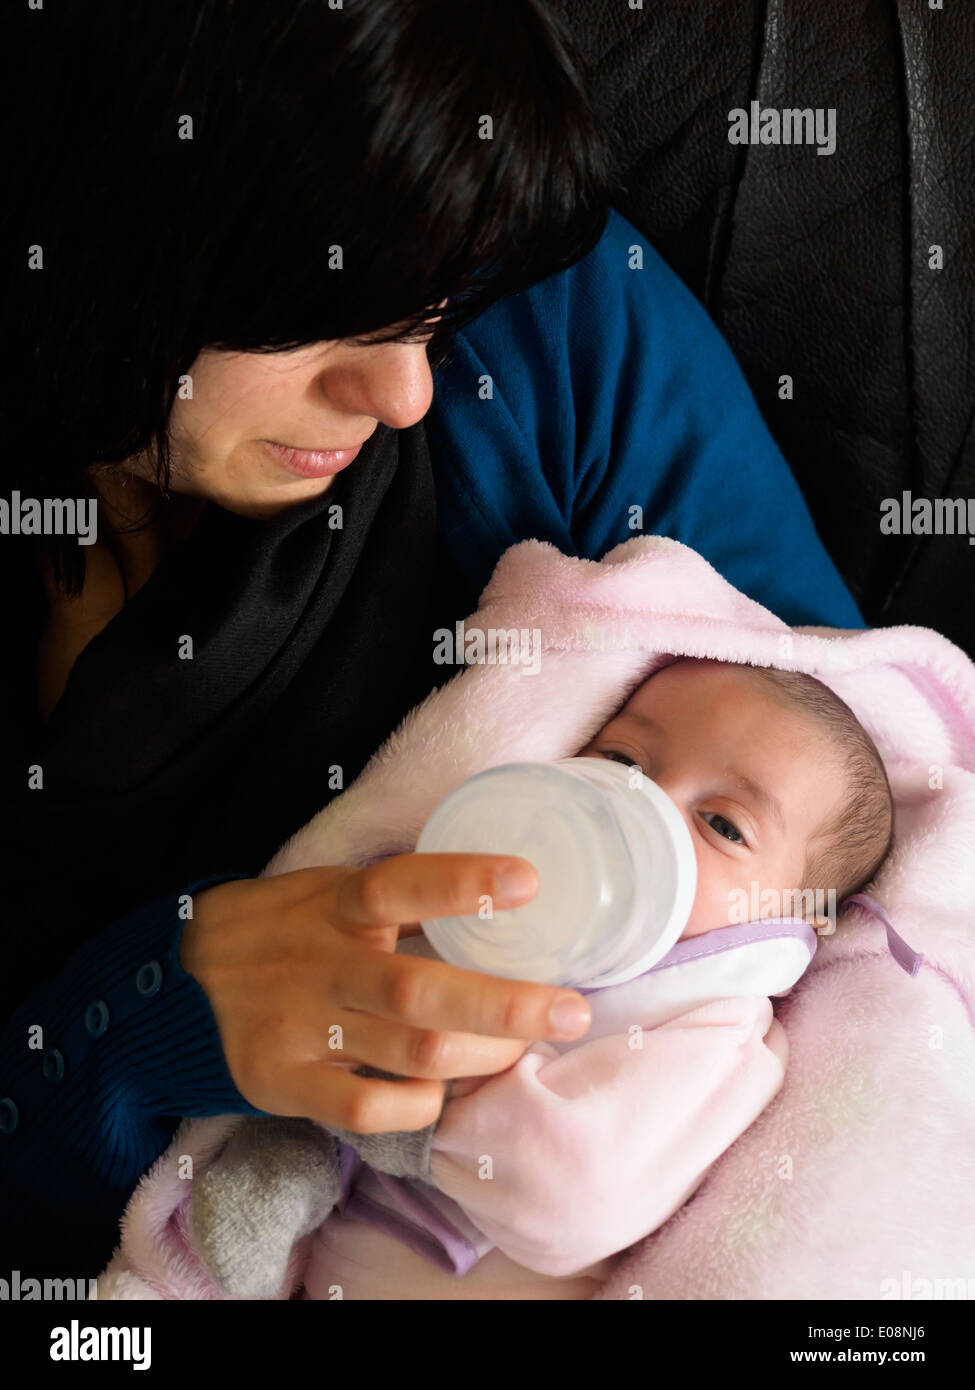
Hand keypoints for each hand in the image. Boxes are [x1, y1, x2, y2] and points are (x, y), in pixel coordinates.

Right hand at [180, 854, 591, 1132]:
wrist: (183, 982)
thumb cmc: (287, 928)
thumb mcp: (333, 892)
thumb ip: (405, 899)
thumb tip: (505, 894)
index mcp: (337, 906)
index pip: (400, 885)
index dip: (463, 882)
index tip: (530, 881)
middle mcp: (321, 964)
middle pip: (421, 990)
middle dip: (506, 1005)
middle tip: (572, 1011)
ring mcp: (302, 1028)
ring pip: (410, 1053)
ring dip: (481, 1056)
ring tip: (524, 1048)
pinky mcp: (282, 1082)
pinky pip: (366, 1109)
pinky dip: (419, 1104)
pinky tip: (444, 1091)